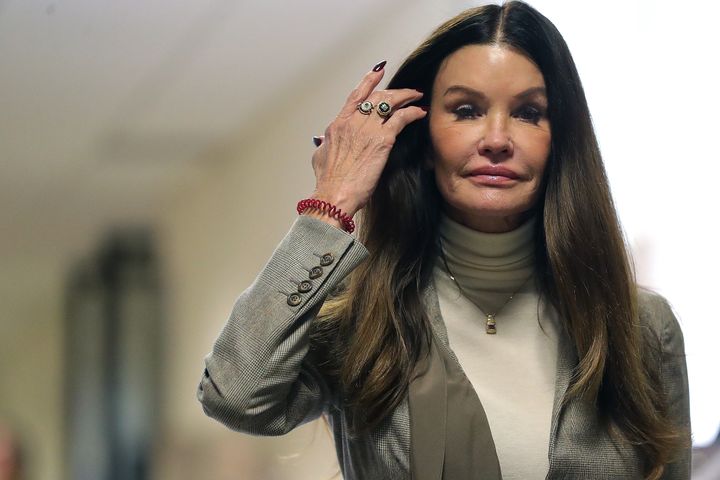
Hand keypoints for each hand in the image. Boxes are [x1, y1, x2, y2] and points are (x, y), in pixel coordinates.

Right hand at [310, 62, 426, 217]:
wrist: (334, 195)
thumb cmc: (328, 182)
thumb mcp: (320, 157)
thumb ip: (324, 144)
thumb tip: (322, 140)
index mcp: (338, 125)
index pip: (356, 96)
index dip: (368, 81)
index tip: (378, 71)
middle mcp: (353, 122)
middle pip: (377, 96)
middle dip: (393, 91)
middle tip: (405, 92)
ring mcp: (368, 130)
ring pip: (390, 102)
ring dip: (406, 96)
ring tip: (416, 96)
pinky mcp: (382, 141)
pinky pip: (401, 118)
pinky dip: (412, 112)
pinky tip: (419, 112)